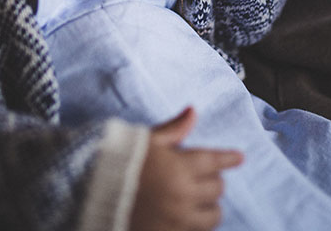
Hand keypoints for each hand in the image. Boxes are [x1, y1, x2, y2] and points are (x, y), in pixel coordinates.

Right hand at [130, 106, 242, 230]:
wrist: (92, 193)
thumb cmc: (119, 162)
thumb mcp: (146, 141)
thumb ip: (174, 129)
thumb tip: (193, 111)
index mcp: (178, 168)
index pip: (214, 161)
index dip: (228, 158)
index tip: (238, 157)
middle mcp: (183, 195)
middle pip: (218, 188)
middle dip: (213, 179)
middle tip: (202, 175)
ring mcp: (178, 219)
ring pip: (214, 214)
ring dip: (209, 204)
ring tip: (197, 197)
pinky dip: (198, 221)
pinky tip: (188, 213)